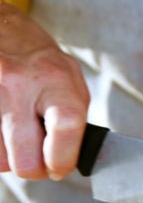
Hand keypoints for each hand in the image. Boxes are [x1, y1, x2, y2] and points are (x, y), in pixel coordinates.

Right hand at [0, 3, 89, 179]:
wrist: (3, 34)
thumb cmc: (43, 66)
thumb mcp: (71, 83)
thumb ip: (75, 122)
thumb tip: (67, 163)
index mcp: (55, 80)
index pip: (65, 126)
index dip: (63, 158)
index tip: (60, 168)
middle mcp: (17, 85)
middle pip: (24, 158)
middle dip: (34, 168)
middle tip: (39, 161)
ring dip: (10, 159)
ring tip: (18, 139)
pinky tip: (3, 133)